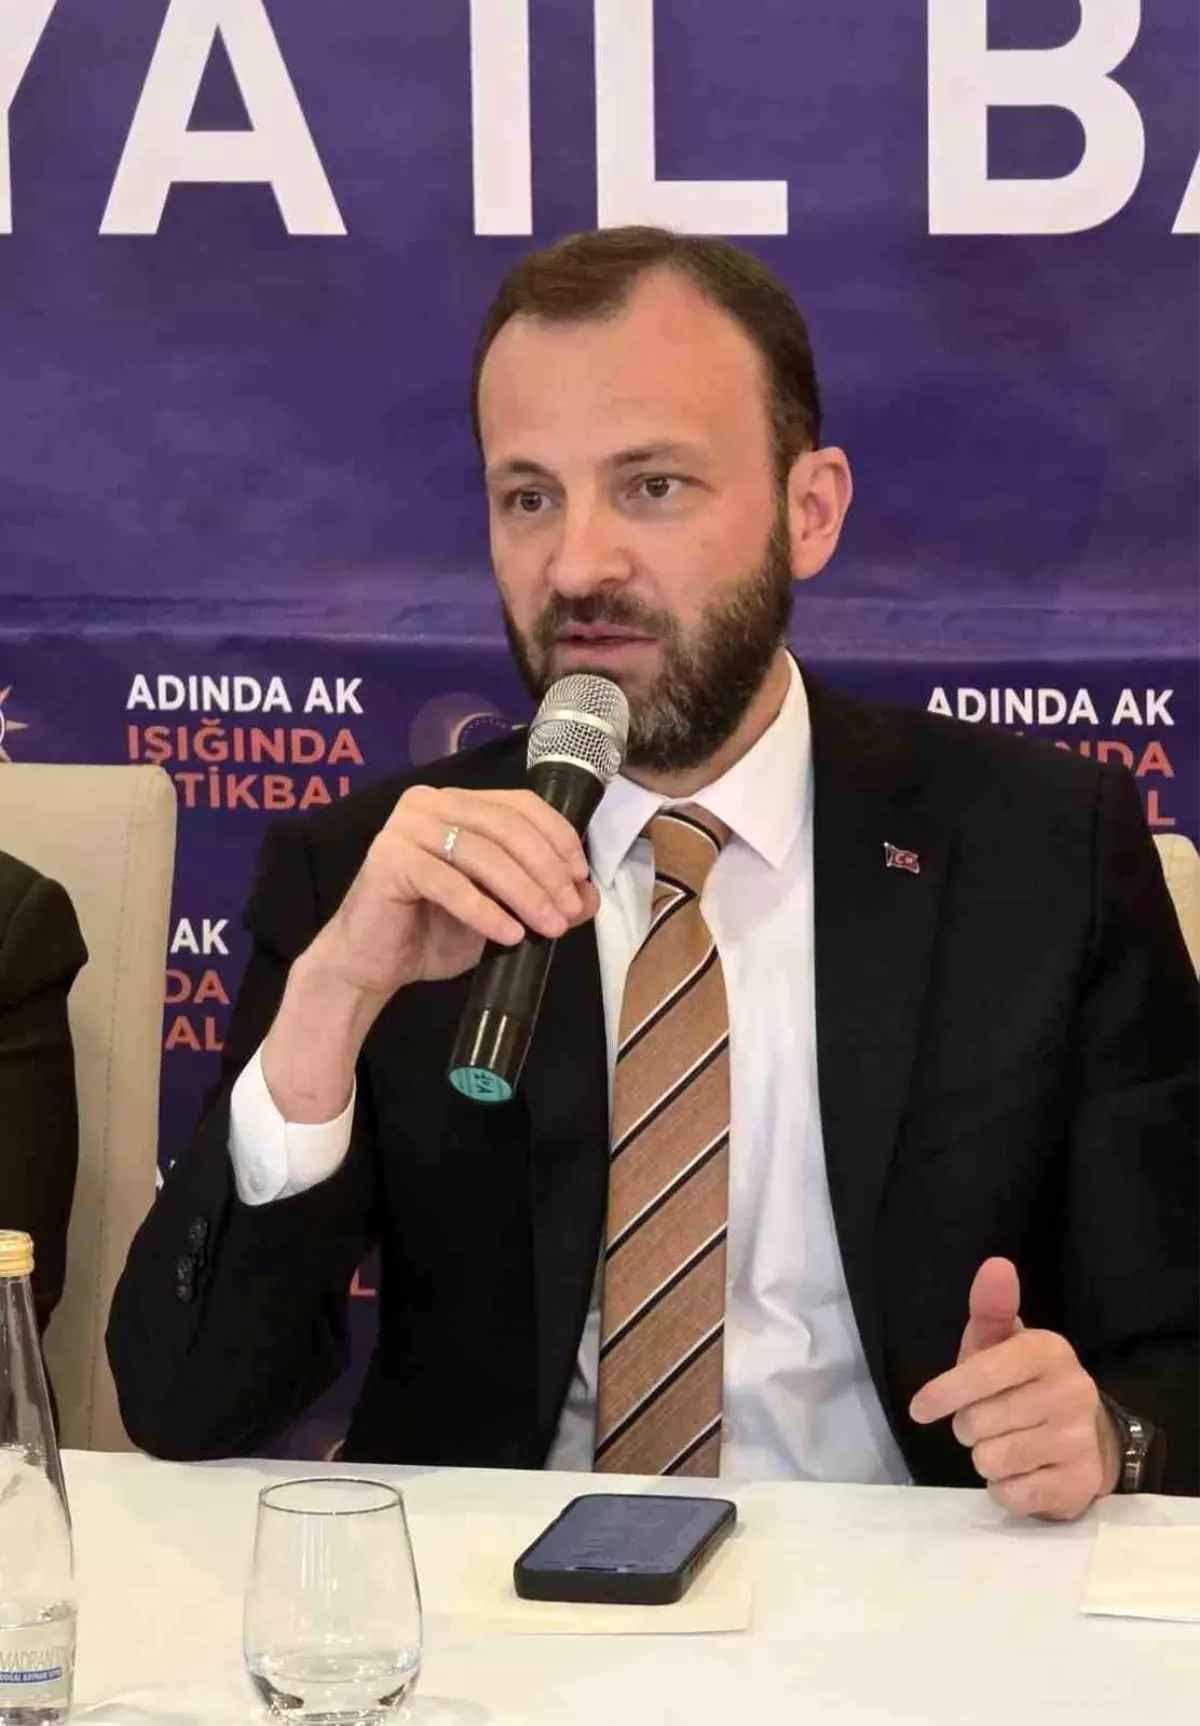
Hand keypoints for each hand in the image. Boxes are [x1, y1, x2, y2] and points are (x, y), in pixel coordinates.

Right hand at [310, 784, 597, 999]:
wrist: (372, 963)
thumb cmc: (433, 932)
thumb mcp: (501, 912)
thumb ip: (542, 897)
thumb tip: (590, 895)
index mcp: (457, 802)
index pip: (520, 804)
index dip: (557, 837)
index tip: (580, 878)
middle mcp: (429, 803)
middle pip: (505, 827)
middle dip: (546, 871)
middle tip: (568, 911)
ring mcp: (405, 827)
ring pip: (482, 853)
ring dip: (524, 892)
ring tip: (549, 927)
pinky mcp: (388, 859)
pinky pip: (449, 883)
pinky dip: (484, 911)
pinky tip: (509, 935)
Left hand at [908, 1258, 1120, 1519]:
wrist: (1084, 1437)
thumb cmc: (1023, 1383)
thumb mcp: (1001, 1344)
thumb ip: (990, 1308)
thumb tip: (995, 1264)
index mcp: (1049, 1350)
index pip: (983, 1372)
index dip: (945, 1391)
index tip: (919, 1409)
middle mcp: (1072, 1392)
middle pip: (978, 1422)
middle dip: (969, 1426)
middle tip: (985, 1421)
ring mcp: (1079, 1441)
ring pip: (991, 1459)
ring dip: (985, 1457)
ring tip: (1004, 1444)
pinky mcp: (1078, 1485)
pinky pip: (1011, 1493)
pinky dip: (1004, 1488)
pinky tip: (1022, 1472)